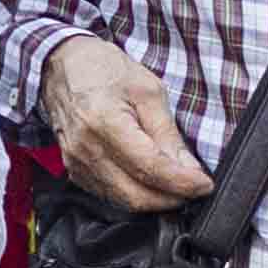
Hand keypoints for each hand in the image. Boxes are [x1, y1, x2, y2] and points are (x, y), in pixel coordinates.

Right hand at [42, 33, 208, 211]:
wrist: (63, 66)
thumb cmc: (105, 70)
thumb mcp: (148, 91)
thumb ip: (167, 133)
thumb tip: (187, 168)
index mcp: (104, 122)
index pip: (150, 167)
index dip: (182, 182)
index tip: (204, 184)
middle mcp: (86, 148)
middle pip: (136, 194)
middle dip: (172, 198)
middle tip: (194, 187)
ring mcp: (77, 162)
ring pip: (123, 201)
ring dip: (155, 200)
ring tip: (176, 185)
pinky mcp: (74, 170)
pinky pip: (109, 195)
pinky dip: (135, 194)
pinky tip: (150, 182)